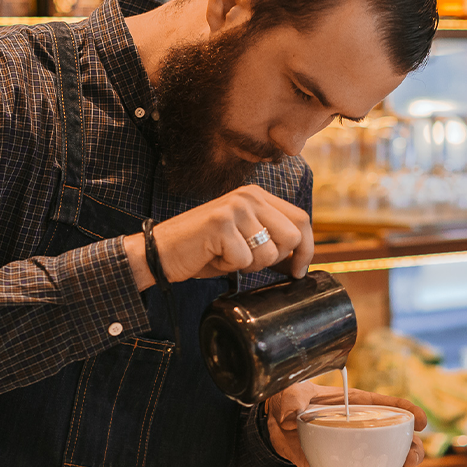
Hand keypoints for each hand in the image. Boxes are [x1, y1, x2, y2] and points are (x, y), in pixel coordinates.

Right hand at [124, 184, 313, 288]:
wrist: (160, 252)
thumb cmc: (202, 250)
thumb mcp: (243, 238)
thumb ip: (270, 238)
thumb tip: (300, 259)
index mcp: (257, 196)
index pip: (300, 219)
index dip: (306, 248)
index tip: (298, 271)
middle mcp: (249, 196)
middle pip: (292, 236)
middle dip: (275, 260)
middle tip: (247, 261)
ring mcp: (235, 208)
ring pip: (269, 252)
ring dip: (249, 265)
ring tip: (226, 256)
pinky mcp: (221, 224)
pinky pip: (244, 260)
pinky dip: (229, 267)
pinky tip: (213, 257)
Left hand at [264, 381, 426, 466]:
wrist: (272, 427)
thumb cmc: (287, 402)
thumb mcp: (289, 393)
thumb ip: (293, 398)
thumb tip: (294, 412)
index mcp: (355, 403)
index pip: (389, 405)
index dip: (409, 410)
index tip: (422, 421)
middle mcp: (360, 426)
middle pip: (397, 437)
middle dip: (412, 449)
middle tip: (411, 460)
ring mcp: (353, 448)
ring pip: (386, 461)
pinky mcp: (340, 465)